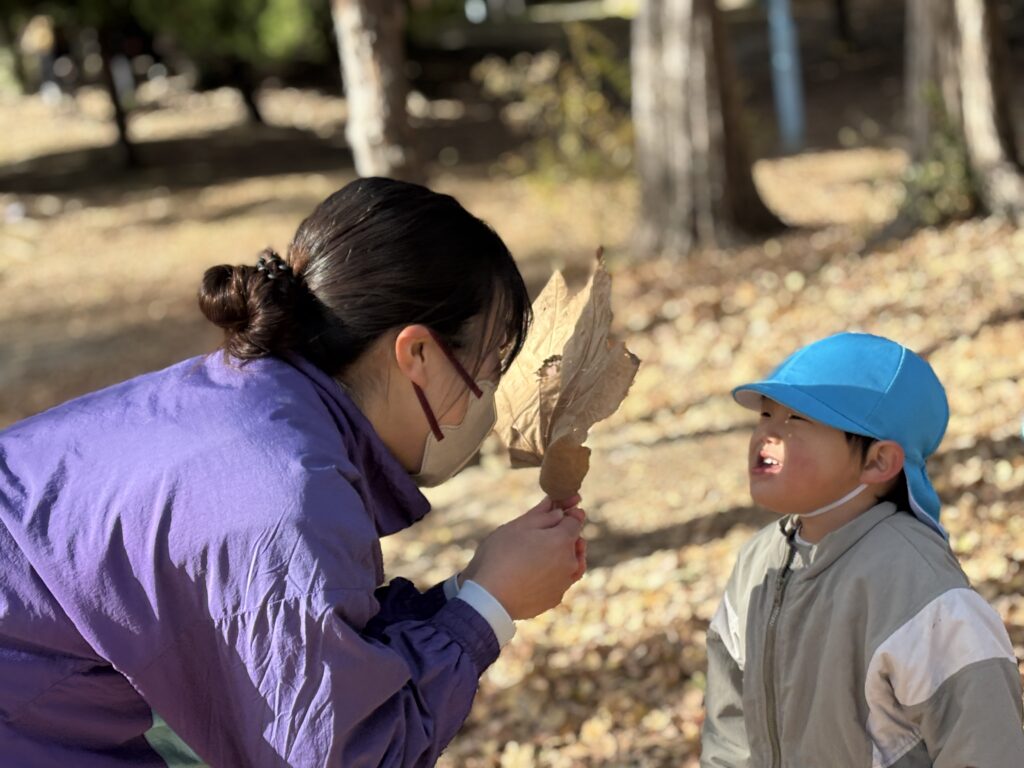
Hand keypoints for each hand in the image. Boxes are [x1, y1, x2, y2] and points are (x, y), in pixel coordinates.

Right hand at [461, 497, 585, 619]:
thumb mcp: (518, 527)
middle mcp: (570, 563)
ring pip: (572, 565)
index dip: (569, 513)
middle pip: (576, 543)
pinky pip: (560, 583)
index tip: (563, 510)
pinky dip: (554, 576)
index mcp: (562, 540)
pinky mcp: (554, 599)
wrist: (490, 598)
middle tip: (551, 531)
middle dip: (566, 535)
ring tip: (548, 553)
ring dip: (565, 556)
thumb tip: (557, 507)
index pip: (575, 520)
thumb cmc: (501, 556)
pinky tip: (538, 574)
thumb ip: (542, 515)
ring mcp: (563, 583)